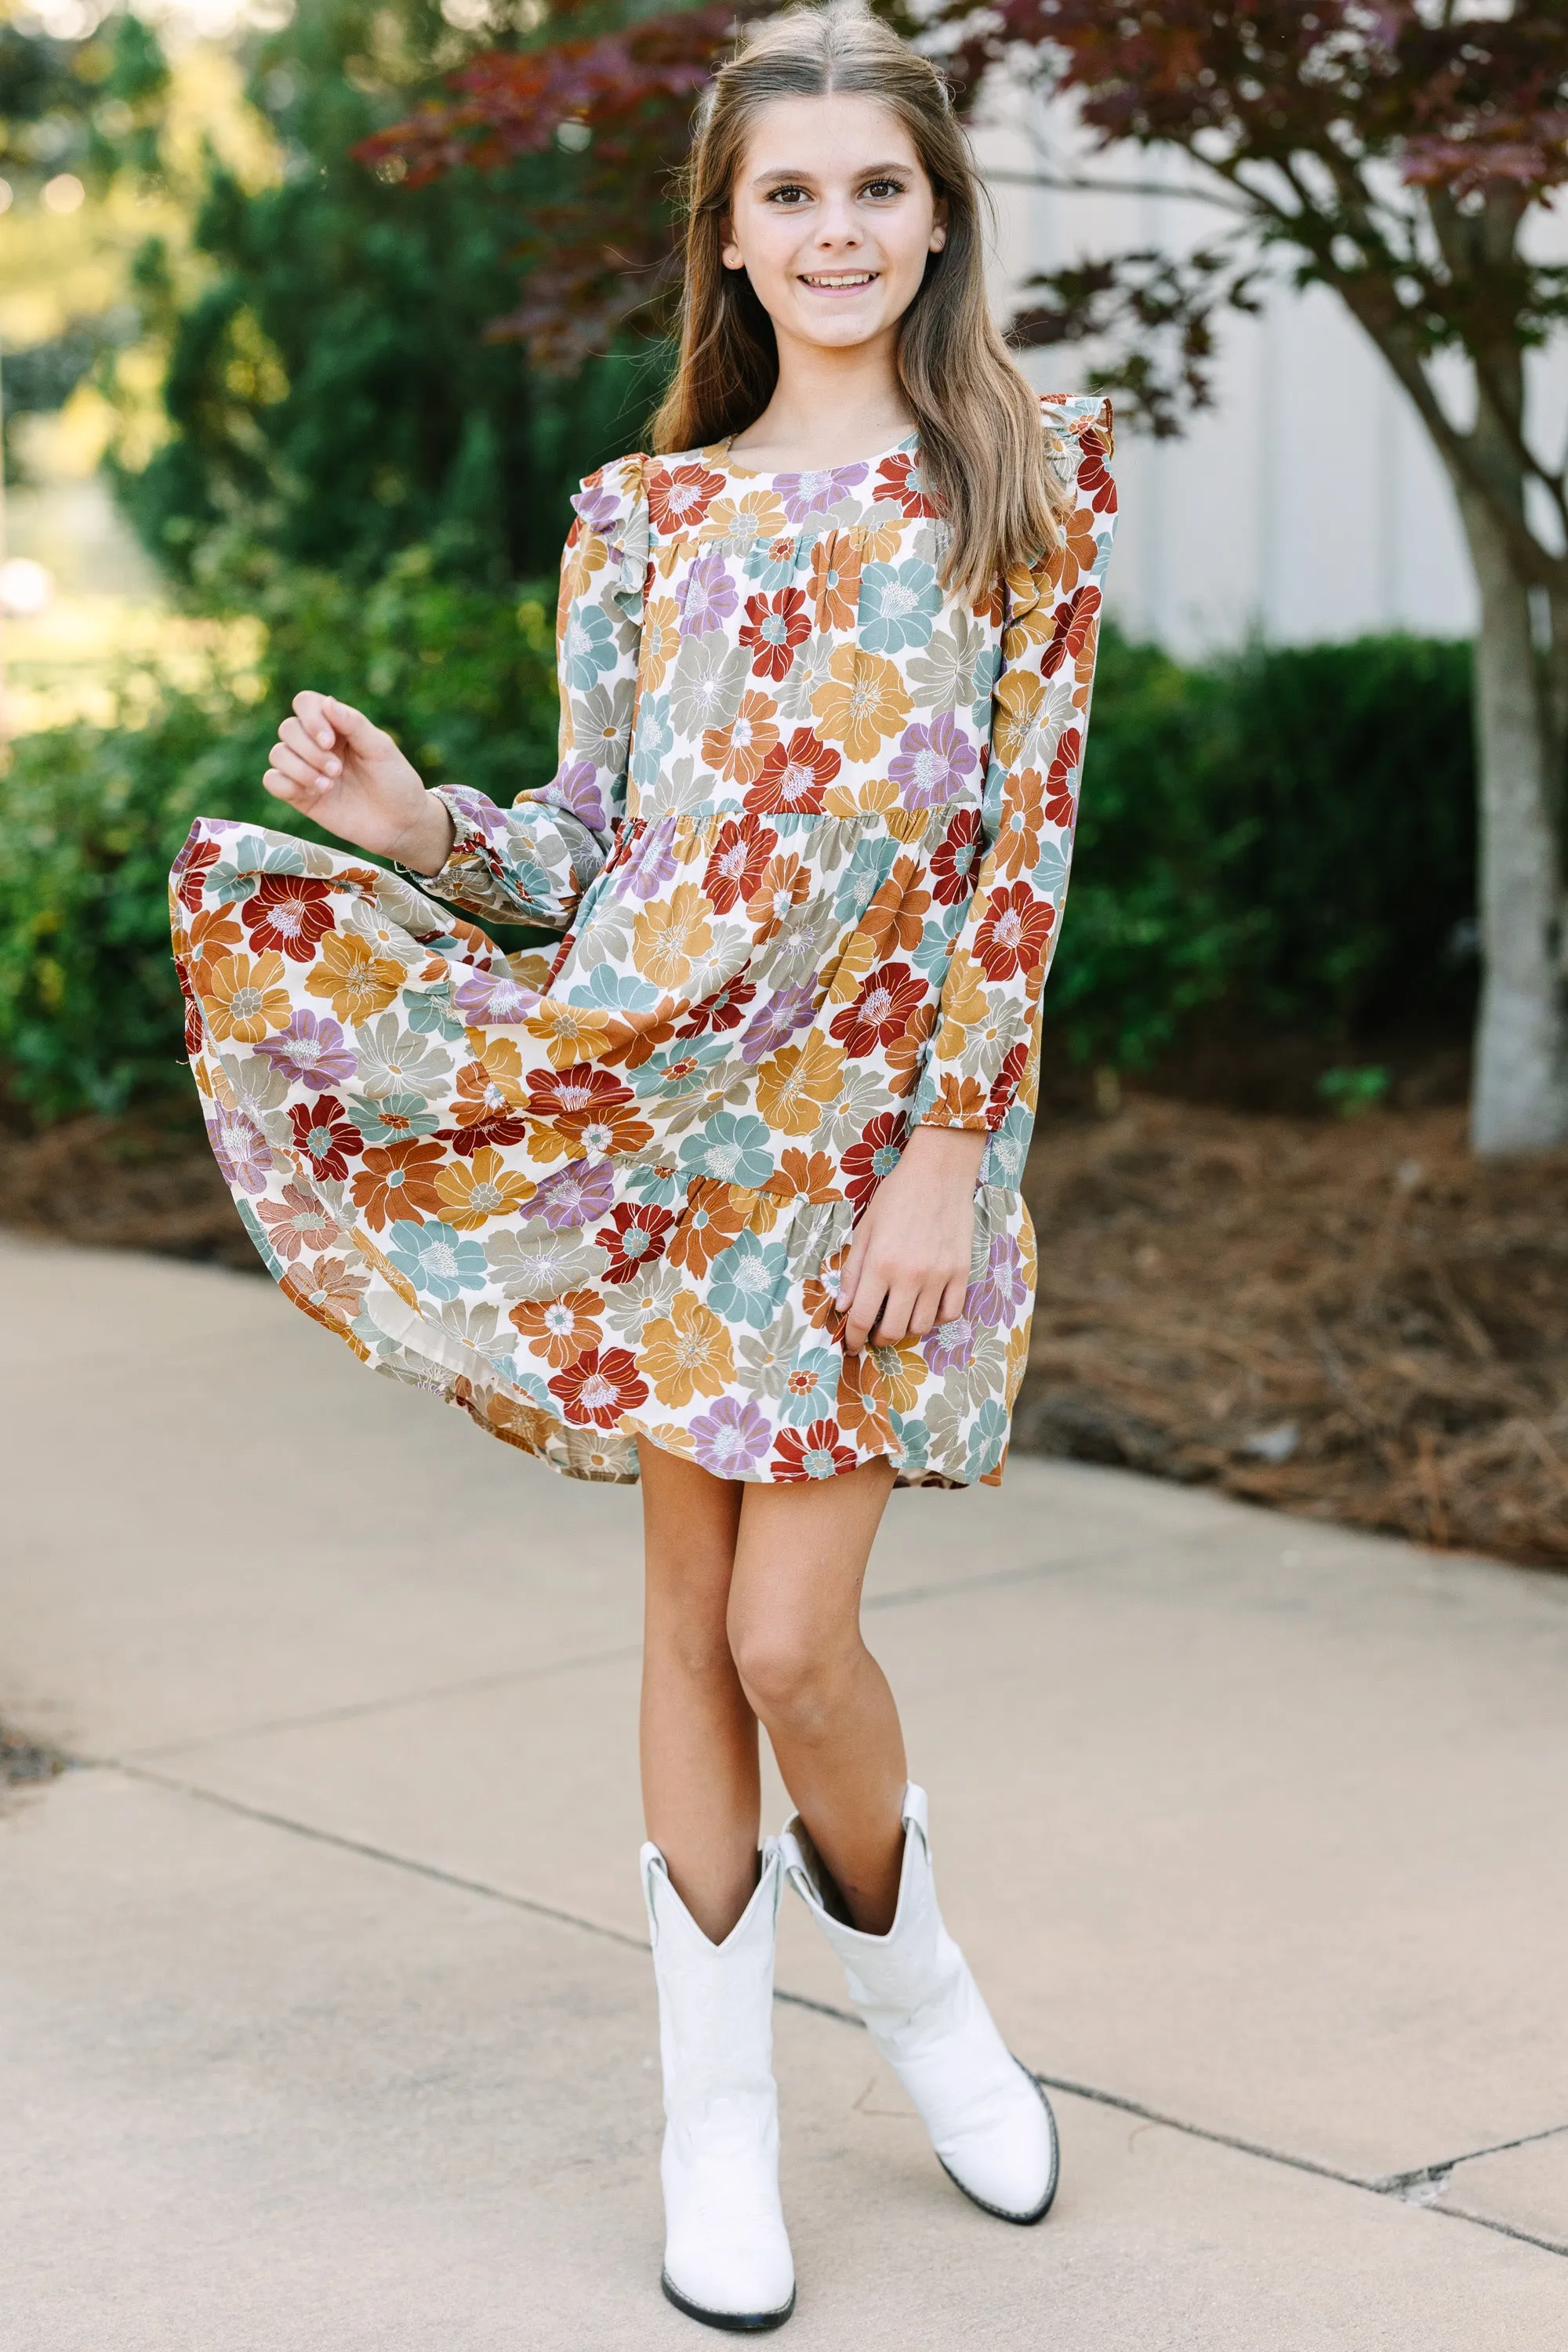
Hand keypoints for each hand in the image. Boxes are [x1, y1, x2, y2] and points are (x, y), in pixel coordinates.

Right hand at [262, 691, 454, 873]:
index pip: (305, 703)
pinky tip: (313, 794)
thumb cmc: (396, 783)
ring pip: (277, 754)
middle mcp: (317, 744)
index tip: (330, 741)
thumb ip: (354, 724)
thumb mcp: (381, 749)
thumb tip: (327, 702)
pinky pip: (272, 781)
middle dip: (310, 750)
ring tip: (329, 785)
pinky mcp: (300, 796)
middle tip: (338, 771)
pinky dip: (287, 785)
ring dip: (300, 768)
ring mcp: (306, 769)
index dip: (311, 718)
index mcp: (337, 726)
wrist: (401, 825)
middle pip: (288, 728)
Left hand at [838, 1125, 985, 1352]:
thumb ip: (853, 1271)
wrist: (939, 1172)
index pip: (863, 1318)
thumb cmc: (896, 1197)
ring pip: (922, 1326)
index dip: (854, 1338)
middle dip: (879, 1338)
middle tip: (874, 1332)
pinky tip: (926, 1307)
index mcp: (880, 1264)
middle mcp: (910, 1275)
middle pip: (893, 1330)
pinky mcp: (961, 1272)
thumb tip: (843, 1306)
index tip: (852, 1345)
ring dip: (906, 1329)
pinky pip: (951, 1313)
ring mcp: (939, 1275)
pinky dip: (936, 1317)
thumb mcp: (864, 1230)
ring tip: (899, 1317)